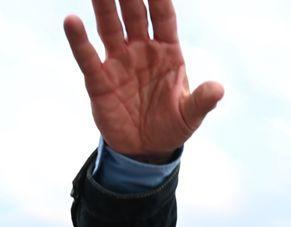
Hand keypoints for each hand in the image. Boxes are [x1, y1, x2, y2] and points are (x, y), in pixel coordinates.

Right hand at [63, 0, 223, 161]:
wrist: (146, 149)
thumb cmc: (172, 126)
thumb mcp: (190, 116)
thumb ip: (202, 101)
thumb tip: (218, 89)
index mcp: (168, 52)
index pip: (164, 16)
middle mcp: (142, 50)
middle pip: (134, 13)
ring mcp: (119, 62)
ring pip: (110, 26)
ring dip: (104, 5)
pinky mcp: (99, 80)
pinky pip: (88, 56)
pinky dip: (79, 40)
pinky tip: (72, 20)